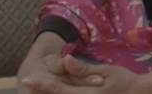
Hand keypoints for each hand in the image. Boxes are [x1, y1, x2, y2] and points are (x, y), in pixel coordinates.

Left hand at [23, 54, 141, 93]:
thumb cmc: (125, 81)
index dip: (41, 85)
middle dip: (42, 92)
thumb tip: (65, 60)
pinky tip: (61, 92)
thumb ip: (83, 69)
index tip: (27, 79)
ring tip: (38, 89)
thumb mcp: (105, 72)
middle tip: (26, 84)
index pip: (57, 90)